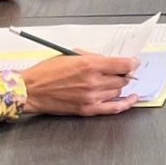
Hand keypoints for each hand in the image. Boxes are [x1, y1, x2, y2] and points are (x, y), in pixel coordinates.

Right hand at [21, 54, 138, 115]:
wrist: (31, 90)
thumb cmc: (46, 72)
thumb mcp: (70, 55)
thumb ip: (93, 57)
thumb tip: (110, 60)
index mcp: (90, 65)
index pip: (123, 65)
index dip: (132, 63)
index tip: (134, 63)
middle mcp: (93, 81)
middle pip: (123, 79)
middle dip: (124, 74)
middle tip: (121, 72)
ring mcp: (91, 97)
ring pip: (119, 92)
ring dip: (119, 86)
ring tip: (114, 82)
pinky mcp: (88, 109)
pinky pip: (114, 108)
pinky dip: (125, 103)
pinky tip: (131, 99)